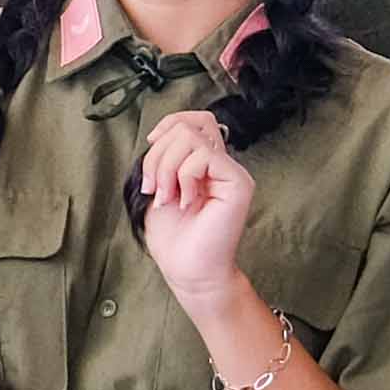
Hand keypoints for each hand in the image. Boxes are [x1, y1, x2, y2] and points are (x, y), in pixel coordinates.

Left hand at [134, 105, 259, 320]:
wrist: (187, 269)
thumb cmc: (172, 235)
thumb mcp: (157, 185)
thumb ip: (163, 157)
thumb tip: (161, 133)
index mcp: (202, 162)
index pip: (194, 120)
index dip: (169, 123)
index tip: (150, 144)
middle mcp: (220, 163)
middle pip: (187, 125)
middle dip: (157, 154)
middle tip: (153, 188)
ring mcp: (231, 172)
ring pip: (190, 137)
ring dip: (165, 168)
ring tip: (166, 198)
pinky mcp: (238, 182)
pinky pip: (202, 156)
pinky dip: (183, 176)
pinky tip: (186, 201)